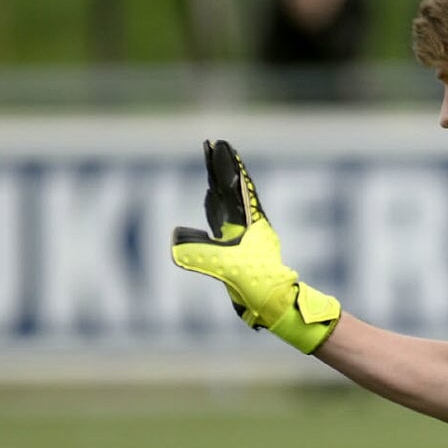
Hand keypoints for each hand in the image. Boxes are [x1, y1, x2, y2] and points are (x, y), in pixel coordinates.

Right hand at [170, 139, 341, 352]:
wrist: (273, 304)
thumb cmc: (257, 284)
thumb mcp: (228, 267)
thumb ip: (201, 253)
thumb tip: (175, 240)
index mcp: (250, 223)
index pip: (237, 188)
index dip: (227, 167)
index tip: (221, 146)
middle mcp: (248, 225)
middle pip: (231, 189)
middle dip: (221, 167)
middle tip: (212, 144)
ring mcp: (244, 235)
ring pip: (228, 201)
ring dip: (218, 183)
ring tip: (211, 161)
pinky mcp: (238, 247)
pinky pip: (224, 220)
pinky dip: (216, 205)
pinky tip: (211, 197)